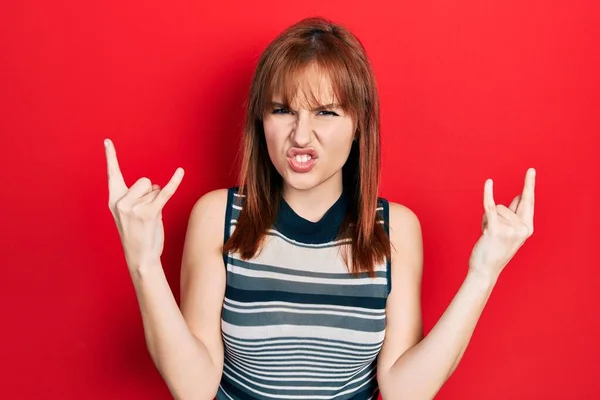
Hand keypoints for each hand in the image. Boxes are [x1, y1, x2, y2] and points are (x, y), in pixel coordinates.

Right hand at [104, 138, 184, 269]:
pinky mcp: (149, 212)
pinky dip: (175, 182)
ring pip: (155, 189)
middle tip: (145, 213)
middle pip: (145, 181)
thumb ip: (136, 196)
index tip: (107, 141)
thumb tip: (154, 187)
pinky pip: (166, 192)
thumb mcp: (129, 213)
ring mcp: (134, 207)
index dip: (110, 157)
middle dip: (150, 193)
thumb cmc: (137, 234)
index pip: (112, 174)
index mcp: (114, 200)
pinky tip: (180, 171)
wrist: (140, 257)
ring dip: (157, 201)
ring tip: (150, 218)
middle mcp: (121, 202)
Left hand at [468, 168, 535, 279]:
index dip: (529, 185)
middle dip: (497, 215)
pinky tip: (488, 183)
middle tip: (495, 233)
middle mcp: (522, 229)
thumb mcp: (510, 231)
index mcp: (528, 227)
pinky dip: (488, 194)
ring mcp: (510, 230)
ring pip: (495, 209)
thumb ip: (515, 213)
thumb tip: (519, 195)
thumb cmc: (495, 248)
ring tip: (488, 235)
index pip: (528, 202)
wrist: (485, 269)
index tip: (531, 170)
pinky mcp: (495, 230)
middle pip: (507, 205)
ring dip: (487, 220)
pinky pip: (490, 207)